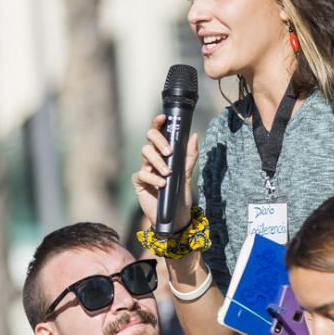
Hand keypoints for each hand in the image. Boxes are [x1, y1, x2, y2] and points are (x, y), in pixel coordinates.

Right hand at [132, 114, 199, 229]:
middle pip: (149, 141)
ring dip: (157, 162)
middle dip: (159, 142)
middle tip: (169, 152)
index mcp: (163, 153)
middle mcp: (152, 159)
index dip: (158, 124)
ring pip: (145, 154)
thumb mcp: (187, 174)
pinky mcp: (139, 183)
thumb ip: (189, 155)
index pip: (158, 134)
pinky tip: (161, 184)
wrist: (176, 216)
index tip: (163, 118)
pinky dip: (153, 178)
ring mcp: (144, 170)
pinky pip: (142, 174)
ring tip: (167, 173)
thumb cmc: (181, 194)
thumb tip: (194, 135)